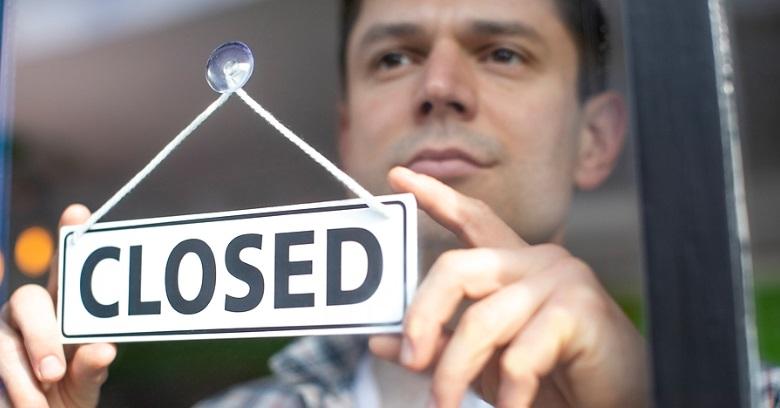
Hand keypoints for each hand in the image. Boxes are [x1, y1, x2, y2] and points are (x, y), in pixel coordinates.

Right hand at [0, 204, 115, 406]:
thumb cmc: (67, 395)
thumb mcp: (85, 384)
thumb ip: (91, 367)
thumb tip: (103, 349)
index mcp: (63, 309)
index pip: (66, 266)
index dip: (69, 236)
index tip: (78, 211)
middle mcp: (30, 311)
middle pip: (30, 299)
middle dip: (42, 336)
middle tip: (55, 373)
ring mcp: (2, 330)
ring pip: (4, 340)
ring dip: (23, 375)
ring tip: (39, 405)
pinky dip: (8, 389)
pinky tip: (24, 406)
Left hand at [370, 167, 647, 407]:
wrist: (620, 401)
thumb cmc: (553, 380)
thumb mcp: (483, 363)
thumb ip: (438, 344)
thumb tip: (381, 339)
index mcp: (513, 267)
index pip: (472, 220)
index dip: (435, 197)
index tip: (399, 177)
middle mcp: (536, 261)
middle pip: (456, 268)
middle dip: (422, 317)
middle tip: (410, 362)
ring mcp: (561, 279)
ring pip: (481, 319)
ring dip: (455, 372)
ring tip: (445, 404)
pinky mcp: (580, 309)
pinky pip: (521, 352)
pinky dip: (508, 390)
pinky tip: (512, 407)